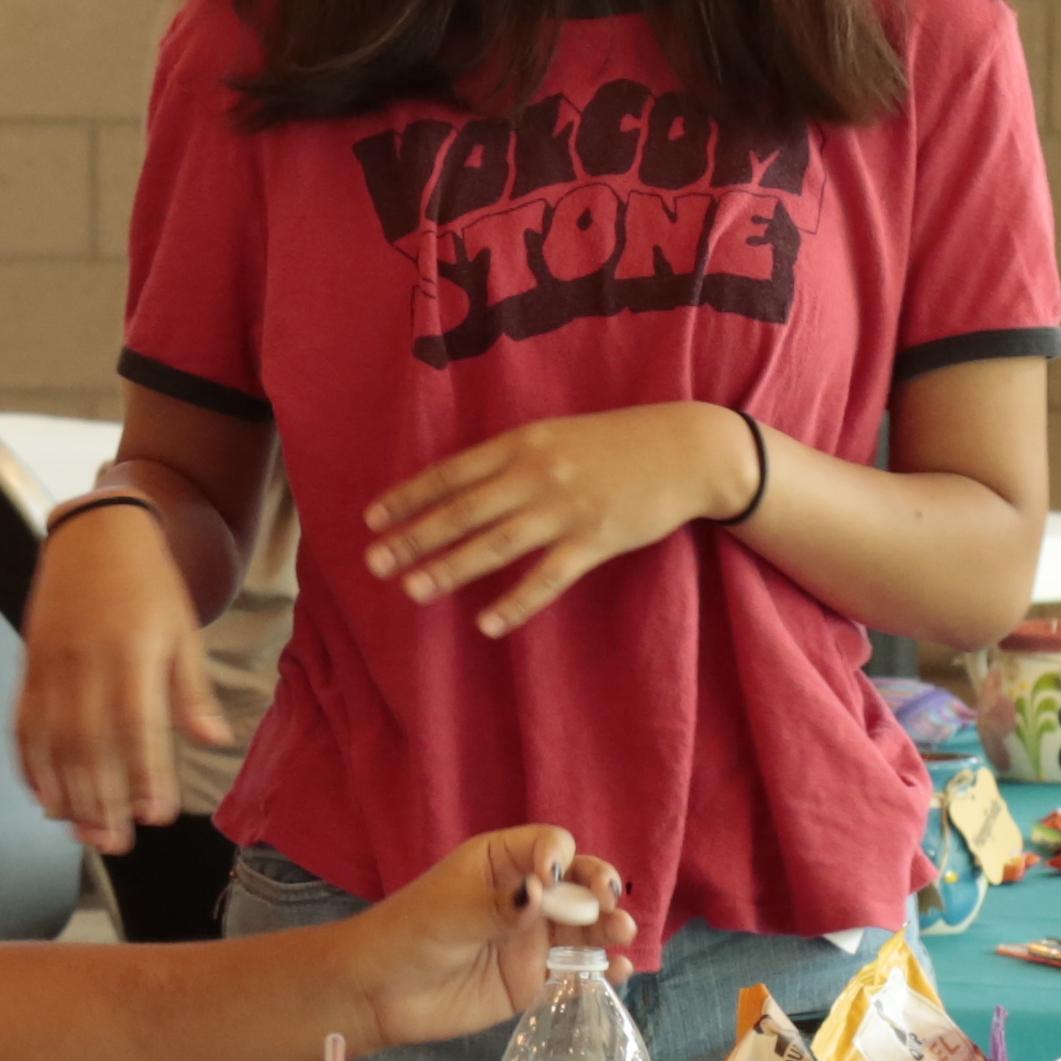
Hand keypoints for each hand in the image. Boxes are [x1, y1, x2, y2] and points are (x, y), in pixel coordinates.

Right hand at [15, 503, 224, 852]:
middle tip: (116, 843)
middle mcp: (85, 662)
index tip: (157, 814)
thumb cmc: (146, 583)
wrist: (96, 534)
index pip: (136, 724)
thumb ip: (192, 691)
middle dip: (101, 800)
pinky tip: (44, 797)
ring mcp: (50, 666)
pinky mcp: (29, 667)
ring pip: (51, 742)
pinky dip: (30, 765)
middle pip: (88, 744)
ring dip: (65, 794)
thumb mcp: (183, 631)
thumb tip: (215, 741)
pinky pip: (23, 724)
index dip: (144, 773)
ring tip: (83, 832)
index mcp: (131, 652)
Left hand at [339, 828, 629, 1052]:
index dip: (559, 858)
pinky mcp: (534, 978)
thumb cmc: (406, 936)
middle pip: (578, 883)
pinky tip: (619, 972)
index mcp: (501, 861)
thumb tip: (542, 892)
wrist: (379, 994)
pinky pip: (578, 969)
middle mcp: (525, 895)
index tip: (551, 879)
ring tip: (623, 932)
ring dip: (609, 926)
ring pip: (585, 926)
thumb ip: (499, 906)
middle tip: (609, 902)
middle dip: (599, 887)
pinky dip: (603, 969)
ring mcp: (532, 938)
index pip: (549, 846)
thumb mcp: (450, 914)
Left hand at [363, 404, 751, 639]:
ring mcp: (565, 509)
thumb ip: (513, 458)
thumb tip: (461, 487)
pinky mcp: (595, 540)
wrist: (687, 449)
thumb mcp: (557, 436)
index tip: (373, 520)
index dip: (408, 497)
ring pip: (495, 545)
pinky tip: (485, 625)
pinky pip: (546, 578)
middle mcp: (535, 474)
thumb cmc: (617, 443)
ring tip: (413, 591)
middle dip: (414, 538)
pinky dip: (514, 603)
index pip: (450, 473)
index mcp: (521, 443)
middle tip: (374, 563)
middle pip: (462, 511)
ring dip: (450, 569)